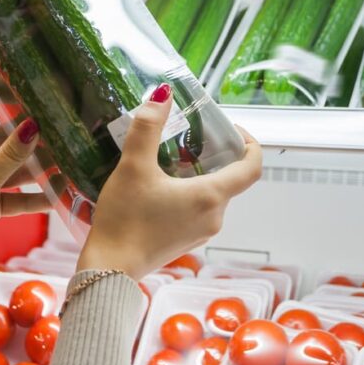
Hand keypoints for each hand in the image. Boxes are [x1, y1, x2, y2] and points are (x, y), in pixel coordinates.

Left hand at [0, 82, 51, 282]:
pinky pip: (19, 195)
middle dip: (33, 133)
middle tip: (64, 122)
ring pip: (17, 166)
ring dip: (40, 167)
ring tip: (70, 160)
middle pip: (6, 136)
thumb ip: (11, 154)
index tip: (14, 67)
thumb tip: (34, 124)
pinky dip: (36, 196)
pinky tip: (60, 195)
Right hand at [78, 85, 261, 279]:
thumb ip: (147, 127)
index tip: (231, 129)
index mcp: (211, 196)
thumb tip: (162, 94)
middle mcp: (215, 217)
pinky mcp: (187, 241)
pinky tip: (160, 186)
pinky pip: (198, 210)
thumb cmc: (125, 220)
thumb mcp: (133, 167)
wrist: (110, 269)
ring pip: (212, 194)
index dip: (250, 143)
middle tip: (189, 138)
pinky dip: (188, 193)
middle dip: (215, 155)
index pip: (253, 167)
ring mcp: (202, 232)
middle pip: (230, 178)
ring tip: (170, 159)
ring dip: (199, 174)